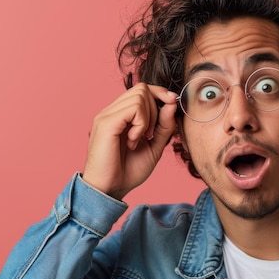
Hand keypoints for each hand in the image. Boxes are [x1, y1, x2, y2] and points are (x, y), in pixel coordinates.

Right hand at [82, 84, 177, 199]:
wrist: (110, 190)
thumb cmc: (128, 171)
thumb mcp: (155, 146)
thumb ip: (164, 126)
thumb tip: (172, 102)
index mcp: (120, 114)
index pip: (142, 89)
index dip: (160, 93)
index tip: (172, 104)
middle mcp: (111, 111)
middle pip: (142, 89)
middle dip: (156, 109)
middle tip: (149, 134)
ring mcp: (106, 115)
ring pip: (139, 95)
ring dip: (148, 118)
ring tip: (140, 139)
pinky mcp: (106, 122)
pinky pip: (134, 108)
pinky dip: (141, 124)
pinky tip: (133, 141)